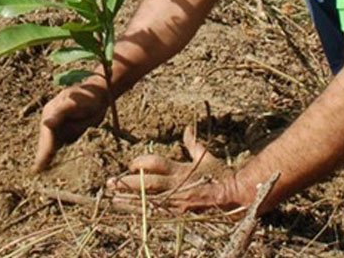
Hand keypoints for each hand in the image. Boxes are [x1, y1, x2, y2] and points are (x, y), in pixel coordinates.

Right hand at [32, 75, 108, 172]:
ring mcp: (59, 128)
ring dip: (48, 159)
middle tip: (37, 175)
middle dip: (42, 158)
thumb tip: (46, 123)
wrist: (101, 94)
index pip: (46, 137)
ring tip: (42, 174)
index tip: (39, 167)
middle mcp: (52, 122)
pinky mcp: (68, 132)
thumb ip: (61, 112)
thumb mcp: (75, 102)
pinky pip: (62, 146)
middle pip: (46, 143)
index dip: (43, 152)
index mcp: (51, 113)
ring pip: (53, 146)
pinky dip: (58, 156)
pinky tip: (59, 168)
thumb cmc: (89, 96)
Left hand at [106, 126, 251, 214]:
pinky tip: (130, 214)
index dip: (141, 162)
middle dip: (127, 184)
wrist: (234, 197)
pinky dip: (143, 213)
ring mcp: (177, 201)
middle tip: (109, 183)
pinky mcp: (179, 213)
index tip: (130, 164)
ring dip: (129, 201)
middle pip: (147, 184)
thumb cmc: (220, 175)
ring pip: (148, 201)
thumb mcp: (206, 157)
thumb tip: (187, 129)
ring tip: (113, 199)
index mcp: (181, 169)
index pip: (156, 163)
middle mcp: (176, 185)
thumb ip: (193, 144)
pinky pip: (158, 214)